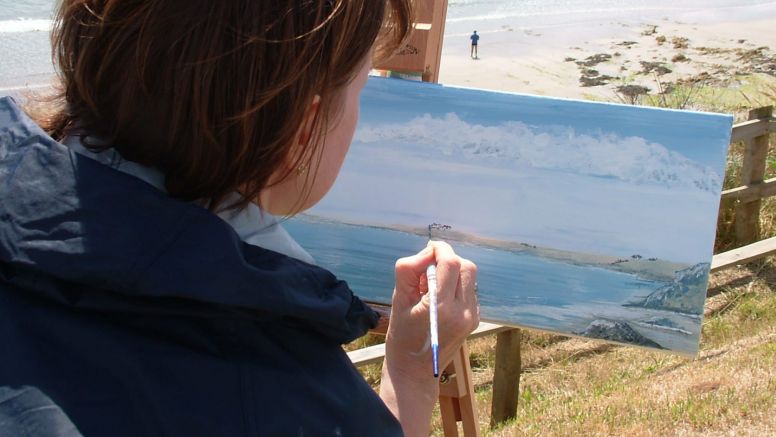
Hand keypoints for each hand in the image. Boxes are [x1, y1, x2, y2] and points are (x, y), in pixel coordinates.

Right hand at [379, 241, 478, 434]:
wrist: (414, 372)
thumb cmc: (401, 337)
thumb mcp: (398, 301)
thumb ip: (409, 271)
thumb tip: (427, 253)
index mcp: (442, 308)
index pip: (450, 263)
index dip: (440, 249)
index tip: (429, 248)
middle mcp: (462, 312)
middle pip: (466, 267)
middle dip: (448, 259)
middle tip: (428, 268)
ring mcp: (471, 317)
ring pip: (470, 277)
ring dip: (453, 271)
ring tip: (432, 284)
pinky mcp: (474, 320)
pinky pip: (469, 290)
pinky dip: (456, 285)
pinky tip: (440, 297)